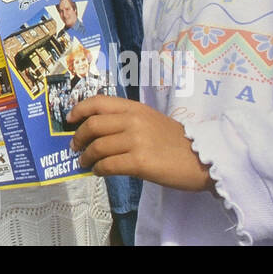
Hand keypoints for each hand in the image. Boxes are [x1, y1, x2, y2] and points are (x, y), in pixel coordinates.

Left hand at [68, 96, 212, 191]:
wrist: (203, 158)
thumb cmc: (177, 142)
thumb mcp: (151, 120)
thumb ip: (127, 121)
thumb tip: (99, 132)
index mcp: (136, 108)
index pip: (98, 102)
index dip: (79, 109)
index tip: (69, 119)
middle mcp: (134, 120)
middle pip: (93, 125)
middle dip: (78, 137)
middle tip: (74, 147)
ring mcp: (137, 141)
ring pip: (98, 147)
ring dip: (87, 157)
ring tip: (85, 163)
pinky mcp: (140, 162)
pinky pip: (109, 165)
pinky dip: (98, 169)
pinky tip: (98, 172)